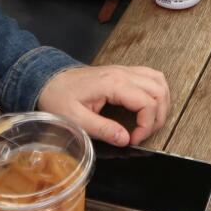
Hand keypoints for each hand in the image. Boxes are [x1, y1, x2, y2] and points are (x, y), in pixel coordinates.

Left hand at [38, 65, 169, 146]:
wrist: (49, 80)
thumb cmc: (59, 98)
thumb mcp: (76, 119)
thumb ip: (102, 129)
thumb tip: (125, 139)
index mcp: (113, 84)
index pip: (147, 103)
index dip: (146, 125)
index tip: (134, 140)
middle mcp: (123, 73)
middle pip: (158, 92)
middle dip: (158, 117)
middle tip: (144, 134)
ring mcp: (124, 70)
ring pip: (159, 81)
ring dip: (161, 103)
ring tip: (150, 122)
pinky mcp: (122, 72)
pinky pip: (150, 76)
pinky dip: (156, 91)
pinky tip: (149, 105)